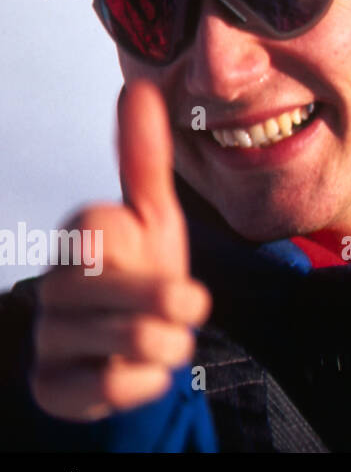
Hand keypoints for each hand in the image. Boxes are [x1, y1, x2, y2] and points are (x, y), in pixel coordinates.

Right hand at [30, 81, 210, 420]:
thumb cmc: (142, 271)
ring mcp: (49, 336)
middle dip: (180, 306)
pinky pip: (120, 385)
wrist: (131, 347)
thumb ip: (144, 156)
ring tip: (159, 338)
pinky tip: (133, 369)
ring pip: (140, 344)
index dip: (147, 249)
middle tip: (177, 308)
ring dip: (171, 345)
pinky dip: (146, 380)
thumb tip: (138, 85)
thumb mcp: (153, 214)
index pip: (108, 226)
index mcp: (80, 237)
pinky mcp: (52, 384)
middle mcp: (55, 284)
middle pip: (145, 299)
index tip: (142, 252)